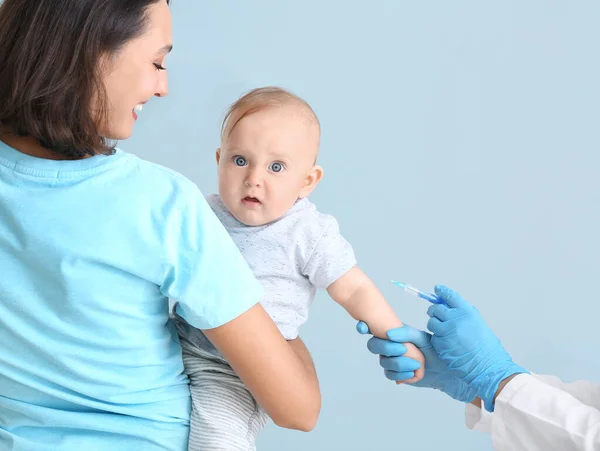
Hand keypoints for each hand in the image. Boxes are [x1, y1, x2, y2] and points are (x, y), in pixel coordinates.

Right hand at [357, 322, 476, 402]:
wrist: (446, 370)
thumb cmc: (436, 350)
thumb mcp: (423, 337)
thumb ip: (406, 332)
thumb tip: (389, 333)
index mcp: (394, 333)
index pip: (373, 328)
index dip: (363, 327)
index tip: (362, 326)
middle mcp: (389, 346)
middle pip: (374, 346)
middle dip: (388, 348)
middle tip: (404, 349)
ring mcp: (391, 360)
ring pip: (383, 362)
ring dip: (400, 363)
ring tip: (417, 364)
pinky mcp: (396, 374)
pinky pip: (390, 374)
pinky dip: (402, 374)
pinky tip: (413, 373)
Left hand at [427, 285, 527, 411]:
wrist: (488, 367)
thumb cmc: (487, 348)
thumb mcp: (478, 324)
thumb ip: (464, 314)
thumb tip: (450, 306)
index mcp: (467, 312)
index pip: (450, 296)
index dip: (442, 291)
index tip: (437, 289)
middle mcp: (455, 319)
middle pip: (436, 308)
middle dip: (435, 311)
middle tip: (436, 314)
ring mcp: (446, 332)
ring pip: (431, 322)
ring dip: (435, 325)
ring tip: (445, 332)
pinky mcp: (440, 344)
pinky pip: (433, 337)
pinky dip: (438, 339)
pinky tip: (448, 344)